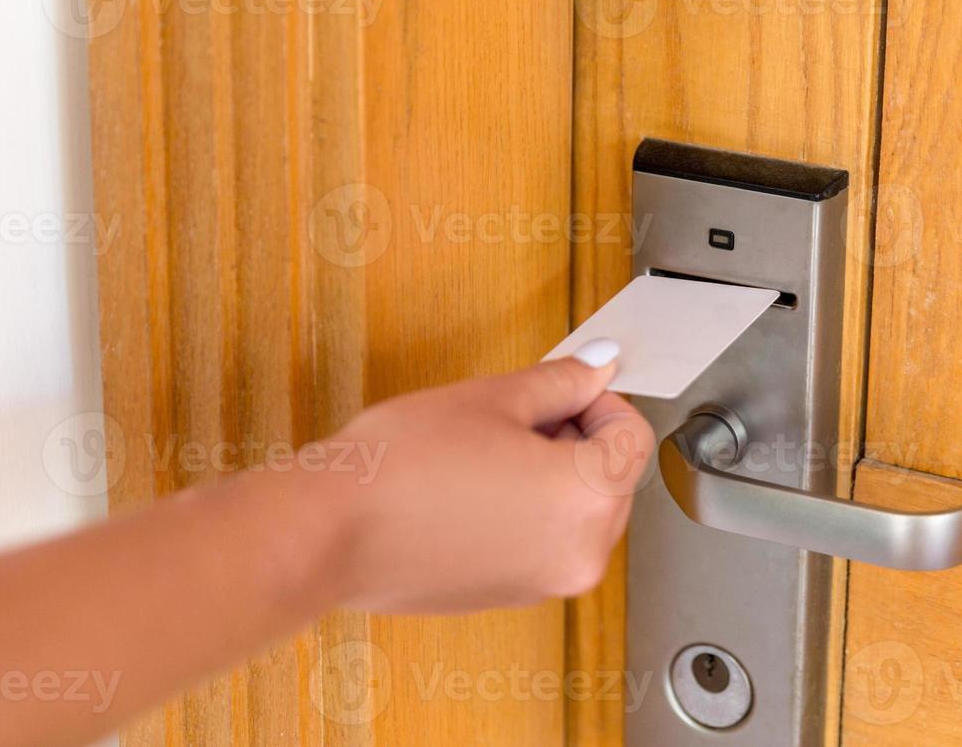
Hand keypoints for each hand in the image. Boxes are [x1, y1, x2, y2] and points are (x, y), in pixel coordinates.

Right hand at [318, 344, 655, 614]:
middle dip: (577, 438)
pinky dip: (527, 510)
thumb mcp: (495, 398)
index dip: (598, 400)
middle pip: (613, 478)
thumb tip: (601, 365)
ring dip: (551, 473)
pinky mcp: (512, 596)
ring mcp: (546, 583)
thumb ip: (562, 382)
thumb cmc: (403, 466)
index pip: (633, 436)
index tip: (559, 388)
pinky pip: (544, 541)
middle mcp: (581, 553)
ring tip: (486, 451)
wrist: (328, 533)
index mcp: (589, 500)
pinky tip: (473, 487)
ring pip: (579, 511)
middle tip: (516, 415)